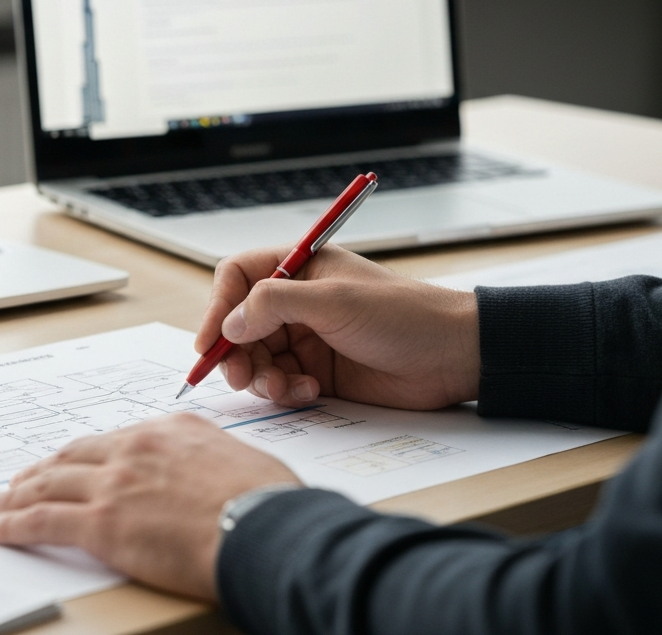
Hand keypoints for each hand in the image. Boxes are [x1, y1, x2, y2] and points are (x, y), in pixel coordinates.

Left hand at [0, 413, 299, 599]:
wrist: (263, 527)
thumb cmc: (268, 504)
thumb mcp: (241, 461)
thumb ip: (211, 462)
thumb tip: (210, 478)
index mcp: (171, 430)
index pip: (114, 440)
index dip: (85, 456)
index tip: (73, 465)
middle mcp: (135, 447)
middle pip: (72, 456)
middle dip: (43, 470)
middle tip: (22, 481)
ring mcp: (114, 483)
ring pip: (48, 484)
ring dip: (16, 495)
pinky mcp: (100, 522)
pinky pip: (41, 520)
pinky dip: (11, 525)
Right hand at [198, 246, 480, 409]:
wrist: (453, 357)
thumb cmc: (405, 315)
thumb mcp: (334, 301)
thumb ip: (274, 305)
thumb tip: (229, 323)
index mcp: (300, 268)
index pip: (237, 278)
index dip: (217, 308)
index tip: (208, 343)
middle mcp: (298, 301)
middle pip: (239, 325)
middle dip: (236, 353)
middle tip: (242, 377)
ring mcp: (308, 338)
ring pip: (257, 359)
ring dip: (262, 377)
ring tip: (285, 388)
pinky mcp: (320, 373)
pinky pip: (281, 384)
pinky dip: (285, 392)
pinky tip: (310, 392)